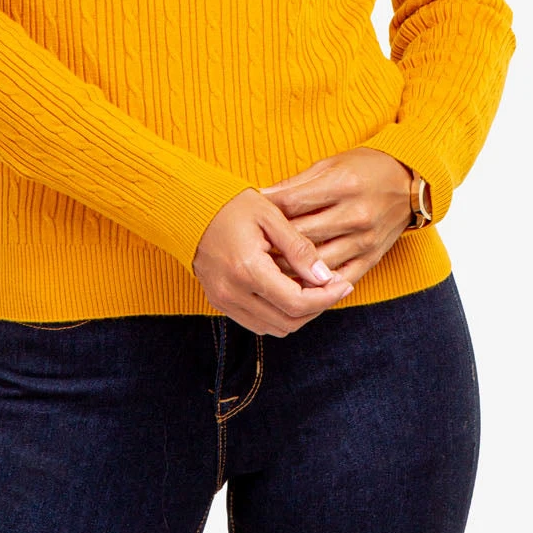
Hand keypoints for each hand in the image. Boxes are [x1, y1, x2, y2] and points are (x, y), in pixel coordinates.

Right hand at [192, 188, 355, 337]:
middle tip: (333, 286)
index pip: (297, 303)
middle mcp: (233, 293)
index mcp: (247, 269)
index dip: (326, 298)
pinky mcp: (219, 302)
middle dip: (317, 307)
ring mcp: (224, 301)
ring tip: (314, 289)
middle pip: (288, 321)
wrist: (189, 209)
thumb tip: (325, 276)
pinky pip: (257, 323)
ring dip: (299, 313)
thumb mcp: (270, 215)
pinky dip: (278, 314)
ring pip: (274, 328)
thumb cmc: (231, 205)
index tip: (343, 284)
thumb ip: (299, 248)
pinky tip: (289, 291)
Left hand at [258, 148, 413, 287]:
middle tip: (249, 244)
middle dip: (273, 240)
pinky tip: (296, 283)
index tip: (248, 214)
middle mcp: (356, 214)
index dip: (267, 209)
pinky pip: (339, 278)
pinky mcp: (372, 258)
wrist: (409, 181)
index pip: (294, 202)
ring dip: (289, 266)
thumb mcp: (330, 164)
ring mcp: (365, 240)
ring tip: (265, 266)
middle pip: (302, 235)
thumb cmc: (365, 168)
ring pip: (317, 262)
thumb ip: (296, 183)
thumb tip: (261, 196)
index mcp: (343, 185)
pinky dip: (316, 284)